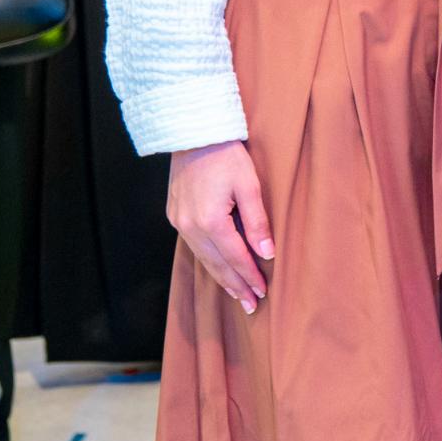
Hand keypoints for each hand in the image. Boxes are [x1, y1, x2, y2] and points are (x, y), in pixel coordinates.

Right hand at [167, 140, 272, 312]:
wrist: (193, 134)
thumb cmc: (227, 156)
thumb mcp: (250, 185)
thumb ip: (258, 221)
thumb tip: (267, 253)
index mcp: (210, 221)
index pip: (235, 257)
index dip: (250, 276)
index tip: (263, 293)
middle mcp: (190, 226)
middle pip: (216, 264)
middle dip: (235, 286)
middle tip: (251, 306)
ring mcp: (179, 222)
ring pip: (203, 258)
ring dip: (220, 278)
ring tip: (237, 295)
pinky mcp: (175, 215)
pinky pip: (194, 246)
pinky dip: (208, 261)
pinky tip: (218, 268)